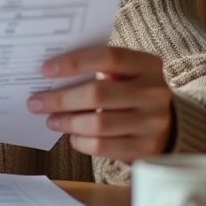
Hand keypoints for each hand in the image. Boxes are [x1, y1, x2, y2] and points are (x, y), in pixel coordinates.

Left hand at [27, 45, 173, 162]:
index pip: (108, 57)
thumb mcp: (127, 74)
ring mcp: (152, 123)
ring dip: (67, 122)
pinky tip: (72, 135)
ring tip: (51, 120)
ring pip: (98, 124)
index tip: (45, 69)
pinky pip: (103, 146)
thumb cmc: (133, 92)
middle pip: (98, 94)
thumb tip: (51, 75)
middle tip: (36, 102)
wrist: (169, 124)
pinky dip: (81, 141)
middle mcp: (154, 93)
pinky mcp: (145, 148)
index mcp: (148, 65)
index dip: (74, 62)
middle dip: (61, 99)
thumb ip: (98, 69)